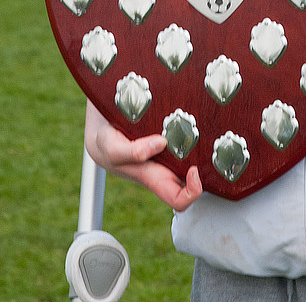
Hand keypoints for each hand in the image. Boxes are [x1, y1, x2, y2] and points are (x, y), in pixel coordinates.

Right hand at [85, 101, 202, 211]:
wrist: (99, 124)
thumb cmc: (107, 142)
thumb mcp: (113, 148)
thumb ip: (131, 152)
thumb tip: (161, 143)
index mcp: (153, 177)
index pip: (179, 200)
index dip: (192, 192)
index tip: (192, 169)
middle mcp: (165, 165)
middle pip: (196, 176)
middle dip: (206, 165)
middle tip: (204, 142)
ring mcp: (170, 149)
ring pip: (196, 154)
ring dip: (202, 142)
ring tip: (202, 123)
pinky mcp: (170, 130)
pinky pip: (188, 133)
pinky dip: (192, 124)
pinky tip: (191, 106)